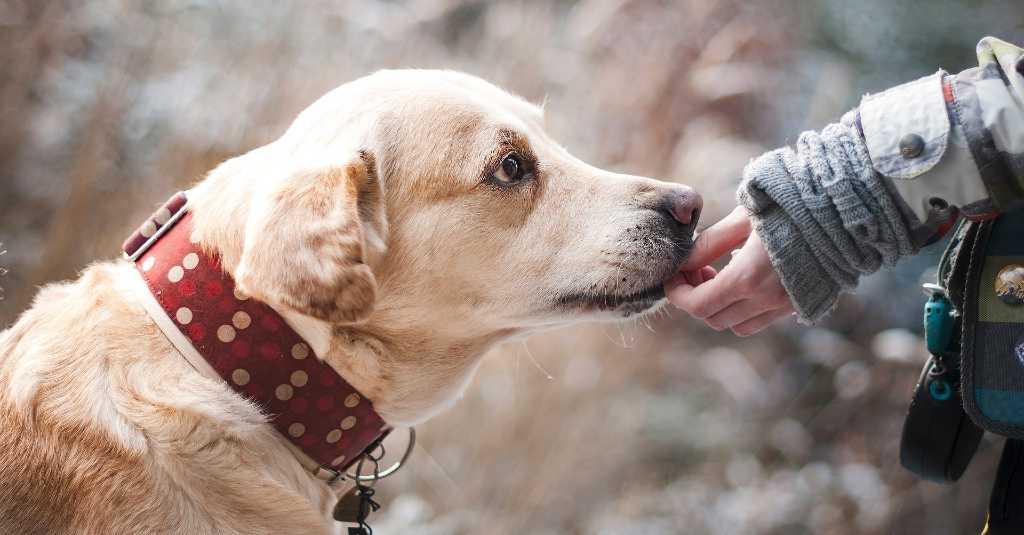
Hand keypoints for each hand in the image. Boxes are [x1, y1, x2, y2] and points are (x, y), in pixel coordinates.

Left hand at [666, 206, 793, 335]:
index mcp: (748, 277)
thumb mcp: (742, 218)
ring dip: (720, 307)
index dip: (678, 294)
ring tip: (719, 275)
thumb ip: (709, 244)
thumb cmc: (789, 205)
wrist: (843, 209)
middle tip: (696, 270)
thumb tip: (683, 262)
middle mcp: (766, 299)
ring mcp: (785, 305)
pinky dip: (743, 309)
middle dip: (696, 298)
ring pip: (737, 325)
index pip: (698, 305)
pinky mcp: (799, 304)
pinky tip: (745, 279)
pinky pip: (761, 320)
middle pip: (713, 318)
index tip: (673, 276)